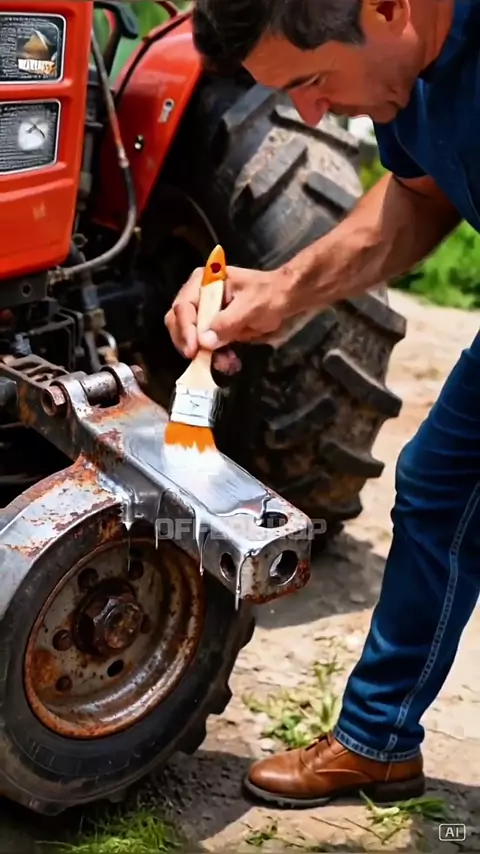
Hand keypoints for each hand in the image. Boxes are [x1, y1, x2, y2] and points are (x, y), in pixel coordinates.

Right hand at [164, 264, 298, 360]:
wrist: (286, 299)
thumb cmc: (270, 295)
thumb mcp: (251, 306)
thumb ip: (227, 322)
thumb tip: (205, 341)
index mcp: (203, 282)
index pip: (183, 307)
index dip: (185, 330)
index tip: (194, 350)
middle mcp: (198, 296)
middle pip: (178, 323)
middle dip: (190, 344)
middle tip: (202, 361)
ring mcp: (204, 314)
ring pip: (190, 338)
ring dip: (203, 355)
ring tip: (226, 364)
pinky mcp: (212, 329)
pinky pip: (204, 347)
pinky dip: (214, 358)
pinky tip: (230, 363)